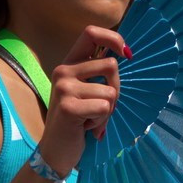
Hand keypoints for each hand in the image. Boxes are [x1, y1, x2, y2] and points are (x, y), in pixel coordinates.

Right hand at [35, 26, 129, 176]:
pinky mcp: (68, 107)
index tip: (126, 54)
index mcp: (69, 63)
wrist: (56, 150)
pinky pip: (105, 107)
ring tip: (90, 117)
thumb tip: (127, 52)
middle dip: (115, 88)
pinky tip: (85, 126)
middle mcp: (63, 71)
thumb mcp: (86, 88)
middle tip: (101, 105)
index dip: (113, 38)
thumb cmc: (78, 118)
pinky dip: (101, 120)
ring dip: (108, 109)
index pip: (91, 33)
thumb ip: (99, 70)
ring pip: (111, 90)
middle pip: (111, 65)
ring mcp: (64, 89)